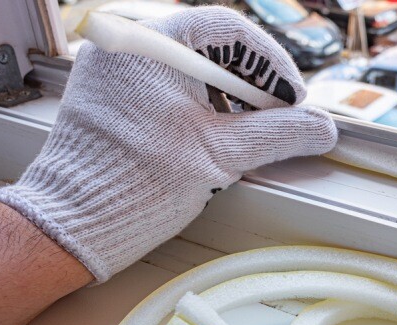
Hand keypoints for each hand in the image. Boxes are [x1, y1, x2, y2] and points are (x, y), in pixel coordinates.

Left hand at [0, 6, 337, 282]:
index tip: (293, 100)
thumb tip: (321, 129)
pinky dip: (196, 101)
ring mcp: (115, 65)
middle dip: (252, 83)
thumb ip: (280, 135)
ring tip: (244, 132)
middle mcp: (129, 43)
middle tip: (276, 117)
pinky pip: (165, 80)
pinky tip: (211, 132)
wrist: (75, 221)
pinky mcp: (110, 89)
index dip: (274, 65)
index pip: (232, 32)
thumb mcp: (223, 154)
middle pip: (211, 45)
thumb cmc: (137, 184)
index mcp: (153, 44)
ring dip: (227, 94)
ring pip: (190, 64)